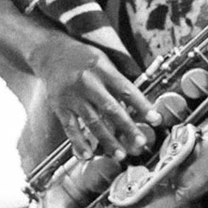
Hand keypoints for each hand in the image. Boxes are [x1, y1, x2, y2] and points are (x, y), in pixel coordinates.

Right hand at [30, 36, 157, 160]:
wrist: (51, 53)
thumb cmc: (82, 58)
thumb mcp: (103, 61)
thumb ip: (117, 81)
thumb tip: (137, 105)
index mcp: (102, 69)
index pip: (126, 89)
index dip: (142, 105)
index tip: (155, 119)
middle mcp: (88, 82)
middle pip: (110, 108)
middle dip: (127, 127)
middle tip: (139, 143)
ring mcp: (73, 96)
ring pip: (92, 121)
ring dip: (107, 140)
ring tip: (119, 154)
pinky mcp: (60, 106)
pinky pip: (71, 127)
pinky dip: (79, 142)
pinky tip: (88, 154)